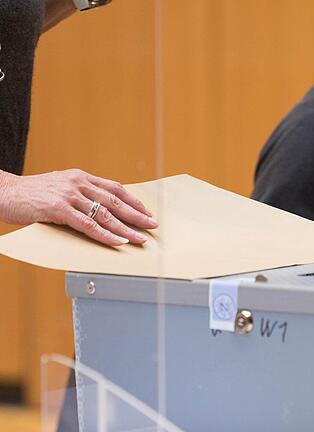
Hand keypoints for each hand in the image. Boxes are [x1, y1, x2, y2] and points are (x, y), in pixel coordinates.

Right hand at [0, 169, 157, 245]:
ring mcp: (69, 195)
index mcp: (80, 177)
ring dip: (126, 228)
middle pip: (115, 201)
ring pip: (104, 214)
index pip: (114, 188)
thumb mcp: (60, 187)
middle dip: (137, 215)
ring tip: (140, 238)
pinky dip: (105, 234)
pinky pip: (87, 225)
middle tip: (153, 226)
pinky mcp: (58, 209)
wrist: (3, 192)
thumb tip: (101, 208)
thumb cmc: (31, 193)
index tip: (147, 211)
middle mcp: (78, 183)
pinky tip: (118, 241)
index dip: (133, 200)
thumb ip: (80, 194)